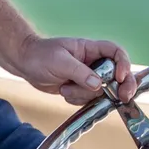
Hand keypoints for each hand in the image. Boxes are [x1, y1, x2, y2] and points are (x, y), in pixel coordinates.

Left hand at [12, 36, 137, 105]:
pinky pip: (88, 100)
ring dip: (84, 95)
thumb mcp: (60, 62)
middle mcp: (93, 63)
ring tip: (65, 88)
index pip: (115, 52)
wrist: (25, 63)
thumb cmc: (40, 55)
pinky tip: (64, 92)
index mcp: (90, 49)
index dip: (123, 64)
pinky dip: (77, 100)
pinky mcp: (81, 89)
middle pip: (118, 74)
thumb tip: (99, 85)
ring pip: (101, 91)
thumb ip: (80, 72)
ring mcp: (88, 77)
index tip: (119, 78)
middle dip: (122, 87)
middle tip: (123, 98)